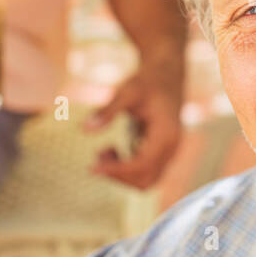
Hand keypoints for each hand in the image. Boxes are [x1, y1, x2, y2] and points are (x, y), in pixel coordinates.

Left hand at [83, 60, 183, 189]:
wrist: (166, 75)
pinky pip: (145, 173)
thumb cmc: (147, 82)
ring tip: (103, 152)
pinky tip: (112, 150)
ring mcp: (169, 153)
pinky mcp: (162, 154)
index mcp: (166, 135)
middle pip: (144, 180)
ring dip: (121, 174)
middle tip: (97, 156)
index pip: (142, 165)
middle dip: (118, 175)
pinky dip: (126, 168)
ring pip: (145, 181)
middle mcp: (172, 148)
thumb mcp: (127, 91)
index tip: (93, 167)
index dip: (117, 171)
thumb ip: (107, 111)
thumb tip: (84, 129)